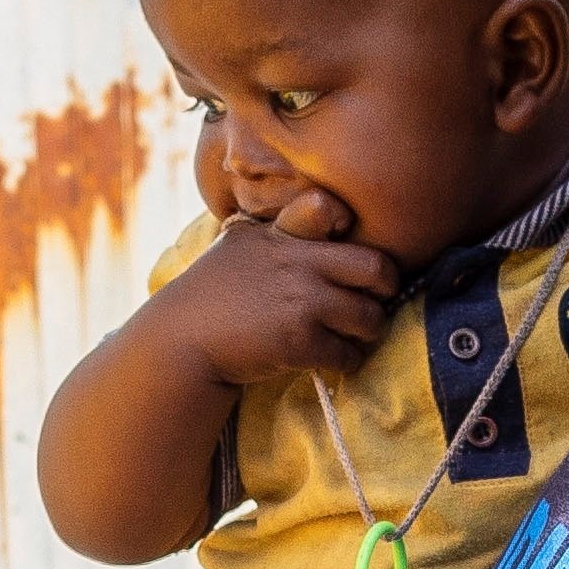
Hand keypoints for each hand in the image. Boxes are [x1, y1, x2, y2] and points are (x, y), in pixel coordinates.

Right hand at [136, 219, 398, 390]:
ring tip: (358, 333)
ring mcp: (300, 302)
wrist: (182, 341)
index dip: (351, 228)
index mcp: (280, 235)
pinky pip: (348, 353)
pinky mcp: (298, 341)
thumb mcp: (238, 243)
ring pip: (369, 317)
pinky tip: (337, 359)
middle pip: (375, 267)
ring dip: (370, 330)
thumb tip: (319, 210)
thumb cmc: (211, 293)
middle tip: (380, 297)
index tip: (348, 247)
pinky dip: (349, 360)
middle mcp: (296, 263)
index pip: (329, 208)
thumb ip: (278, 227)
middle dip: (387, 287)